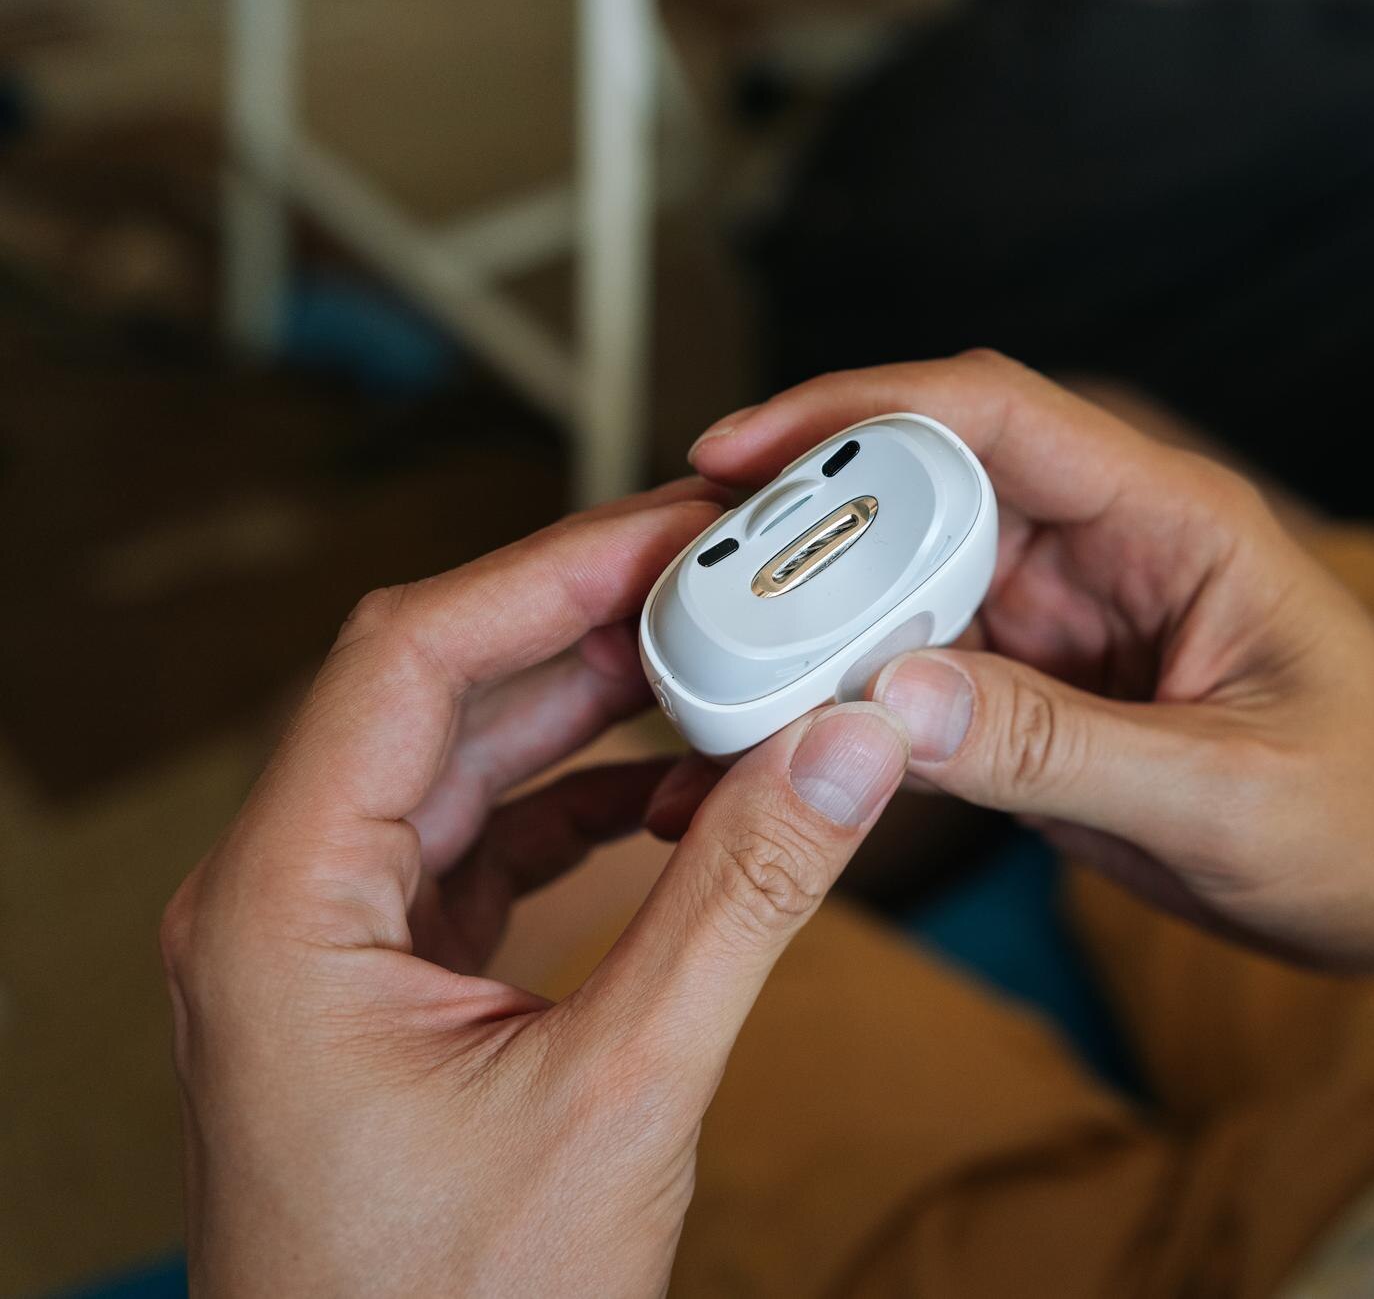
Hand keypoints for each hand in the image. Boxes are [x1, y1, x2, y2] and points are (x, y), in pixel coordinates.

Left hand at [162, 481, 909, 1295]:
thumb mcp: (622, 1092)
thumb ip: (741, 901)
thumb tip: (842, 749)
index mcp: (285, 910)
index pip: (409, 661)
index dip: (552, 573)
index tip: (680, 528)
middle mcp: (285, 905)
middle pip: (443, 693)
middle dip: (594, 626)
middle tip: (731, 574)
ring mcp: (333, 943)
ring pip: (473, 762)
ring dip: (602, 712)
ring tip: (733, 667)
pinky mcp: (390, 980)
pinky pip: (491, 842)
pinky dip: (595, 804)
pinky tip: (693, 790)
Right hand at [690, 351, 1373, 968]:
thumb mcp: (1228, 793)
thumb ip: (1063, 750)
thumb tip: (895, 701)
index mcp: (1173, 522)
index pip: (995, 417)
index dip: (857, 411)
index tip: (741, 450)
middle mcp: (1106, 554)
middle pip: (919, 494)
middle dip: (797, 525)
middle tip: (674, 575)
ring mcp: (1070, 627)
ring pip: (904, 589)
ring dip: (807, 622)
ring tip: (695, 663)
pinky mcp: (1048, 699)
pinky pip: (925, 681)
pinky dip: (850, 705)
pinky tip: (774, 743)